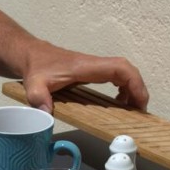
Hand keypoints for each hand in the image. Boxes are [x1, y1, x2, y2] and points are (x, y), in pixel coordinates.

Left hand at [22, 42, 148, 111]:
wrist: (30, 55)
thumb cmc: (35, 67)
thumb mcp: (33, 84)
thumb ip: (38, 98)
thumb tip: (47, 114)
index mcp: (85, 67)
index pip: (119, 68)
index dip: (134, 83)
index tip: (139, 102)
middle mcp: (93, 65)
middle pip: (126, 70)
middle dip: (138, 88)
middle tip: (139, 111)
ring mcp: (94, 67)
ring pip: (123, 72)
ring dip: (132, 88)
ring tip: (131, 109)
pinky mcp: (91, 72)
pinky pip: (114, 76)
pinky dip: (122, 88)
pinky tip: (117, 101)